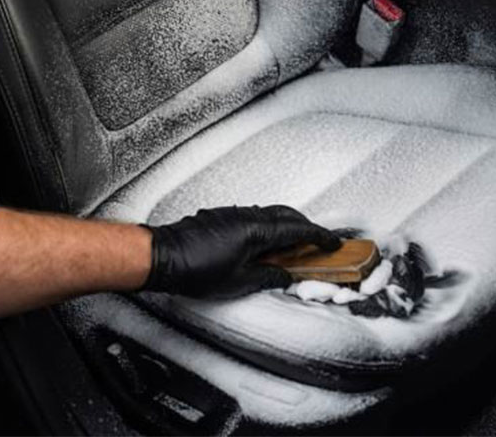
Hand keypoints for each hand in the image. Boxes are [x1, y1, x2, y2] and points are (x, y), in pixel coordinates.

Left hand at [143, 205, 340, 296]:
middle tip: (317, 242)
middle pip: (287, 215)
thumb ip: (268, 276)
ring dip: (286, 227)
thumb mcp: (240, 282)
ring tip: (293, 246)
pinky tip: (265, 243)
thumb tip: (283, 275)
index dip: (319, 236)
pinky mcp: (221, 217)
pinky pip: (254, 217)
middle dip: (306, 227)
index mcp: (256, 231)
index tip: (333, 242)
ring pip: (270, 215)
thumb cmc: (194, 269)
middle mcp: (247, 216)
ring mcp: (233, 214)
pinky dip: (267, 227)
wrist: (162, 257)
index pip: (298, 229)